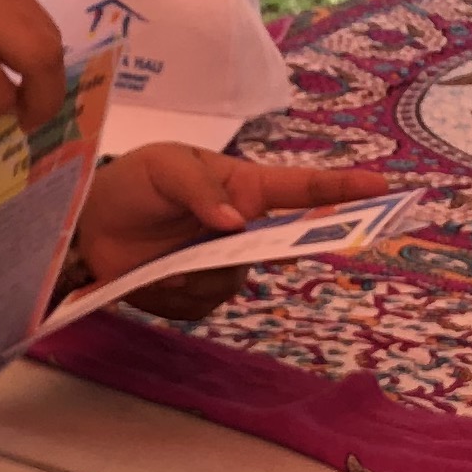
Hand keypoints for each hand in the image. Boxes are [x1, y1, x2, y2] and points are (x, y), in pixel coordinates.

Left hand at [75, 147, 387, 320]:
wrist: (87, 224)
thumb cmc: (133, 182)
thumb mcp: (163, 168)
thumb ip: (200, 189)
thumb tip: (235, 222)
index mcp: (246, 187)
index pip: (303, 189)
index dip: (345, 189)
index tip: (384, 187)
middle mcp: (245, 228)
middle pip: (291, 242)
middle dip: (303, 245)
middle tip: (310, 245)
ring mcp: (225, 264)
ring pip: (237, 280)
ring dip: (200, 273)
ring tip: (163, 261)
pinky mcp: (200, 294)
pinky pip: (205, 303)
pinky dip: (177, 292)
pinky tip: (154, 276)